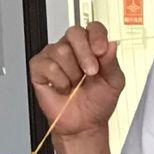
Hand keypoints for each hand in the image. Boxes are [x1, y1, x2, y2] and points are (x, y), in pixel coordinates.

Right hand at [28, 22, 124, 137]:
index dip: (97, 36)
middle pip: (74, 33)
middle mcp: (72, 48)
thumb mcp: (114, 83)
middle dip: (85, 54)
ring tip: (75, 84)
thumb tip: (111, 45)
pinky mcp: (39, 67)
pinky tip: (62, 87)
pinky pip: (48, 65)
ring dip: (72, 74)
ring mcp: (54, 56)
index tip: (101, 50)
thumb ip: (112, 63)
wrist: (83, 124)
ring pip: (61, 51)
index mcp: (91, 47)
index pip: (93, 28)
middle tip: (91, 72)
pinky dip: (59, 80)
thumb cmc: (97, 103)